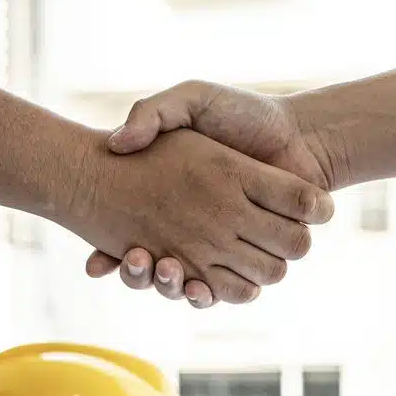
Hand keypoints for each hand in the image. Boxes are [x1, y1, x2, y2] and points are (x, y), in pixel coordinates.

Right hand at [84, 81, 337, 306]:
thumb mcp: (192, 100)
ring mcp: (220, 251)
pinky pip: (223, 292)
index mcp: (170, 201)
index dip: (106, 254)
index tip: (95, 263)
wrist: (301, 136)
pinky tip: (196, 287)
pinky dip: (206, 296)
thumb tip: (117, 142)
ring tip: (164, 269)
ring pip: (180, 287)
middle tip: (135, 260)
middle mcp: (191, 232)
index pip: (123, 236)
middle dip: (136, 275)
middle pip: (149, 272)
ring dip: (167, 287)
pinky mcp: (250, 263)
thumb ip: (153, 113)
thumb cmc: (243, 114)